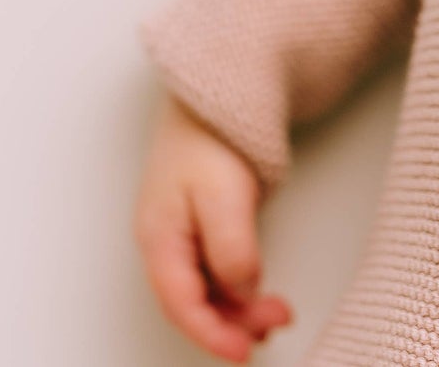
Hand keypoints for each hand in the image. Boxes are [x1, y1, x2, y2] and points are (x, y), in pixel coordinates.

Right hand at [134, 92, 294, 361]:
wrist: (212, 98)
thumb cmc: (209, 137)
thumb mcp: (223, 193)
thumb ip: (231, 246)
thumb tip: (242, 289)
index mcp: (160, 238)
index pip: (181, 303)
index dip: (211, 334)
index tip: (243, 351)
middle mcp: (166, 244)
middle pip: (194, 302)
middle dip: (232, 324)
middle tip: (274, 327)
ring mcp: (183, 237)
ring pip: (207, 291)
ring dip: (239, 309)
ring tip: (278, 314)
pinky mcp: (203, 228)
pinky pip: (216, 273)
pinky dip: (239, 289)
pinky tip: (262, 292)